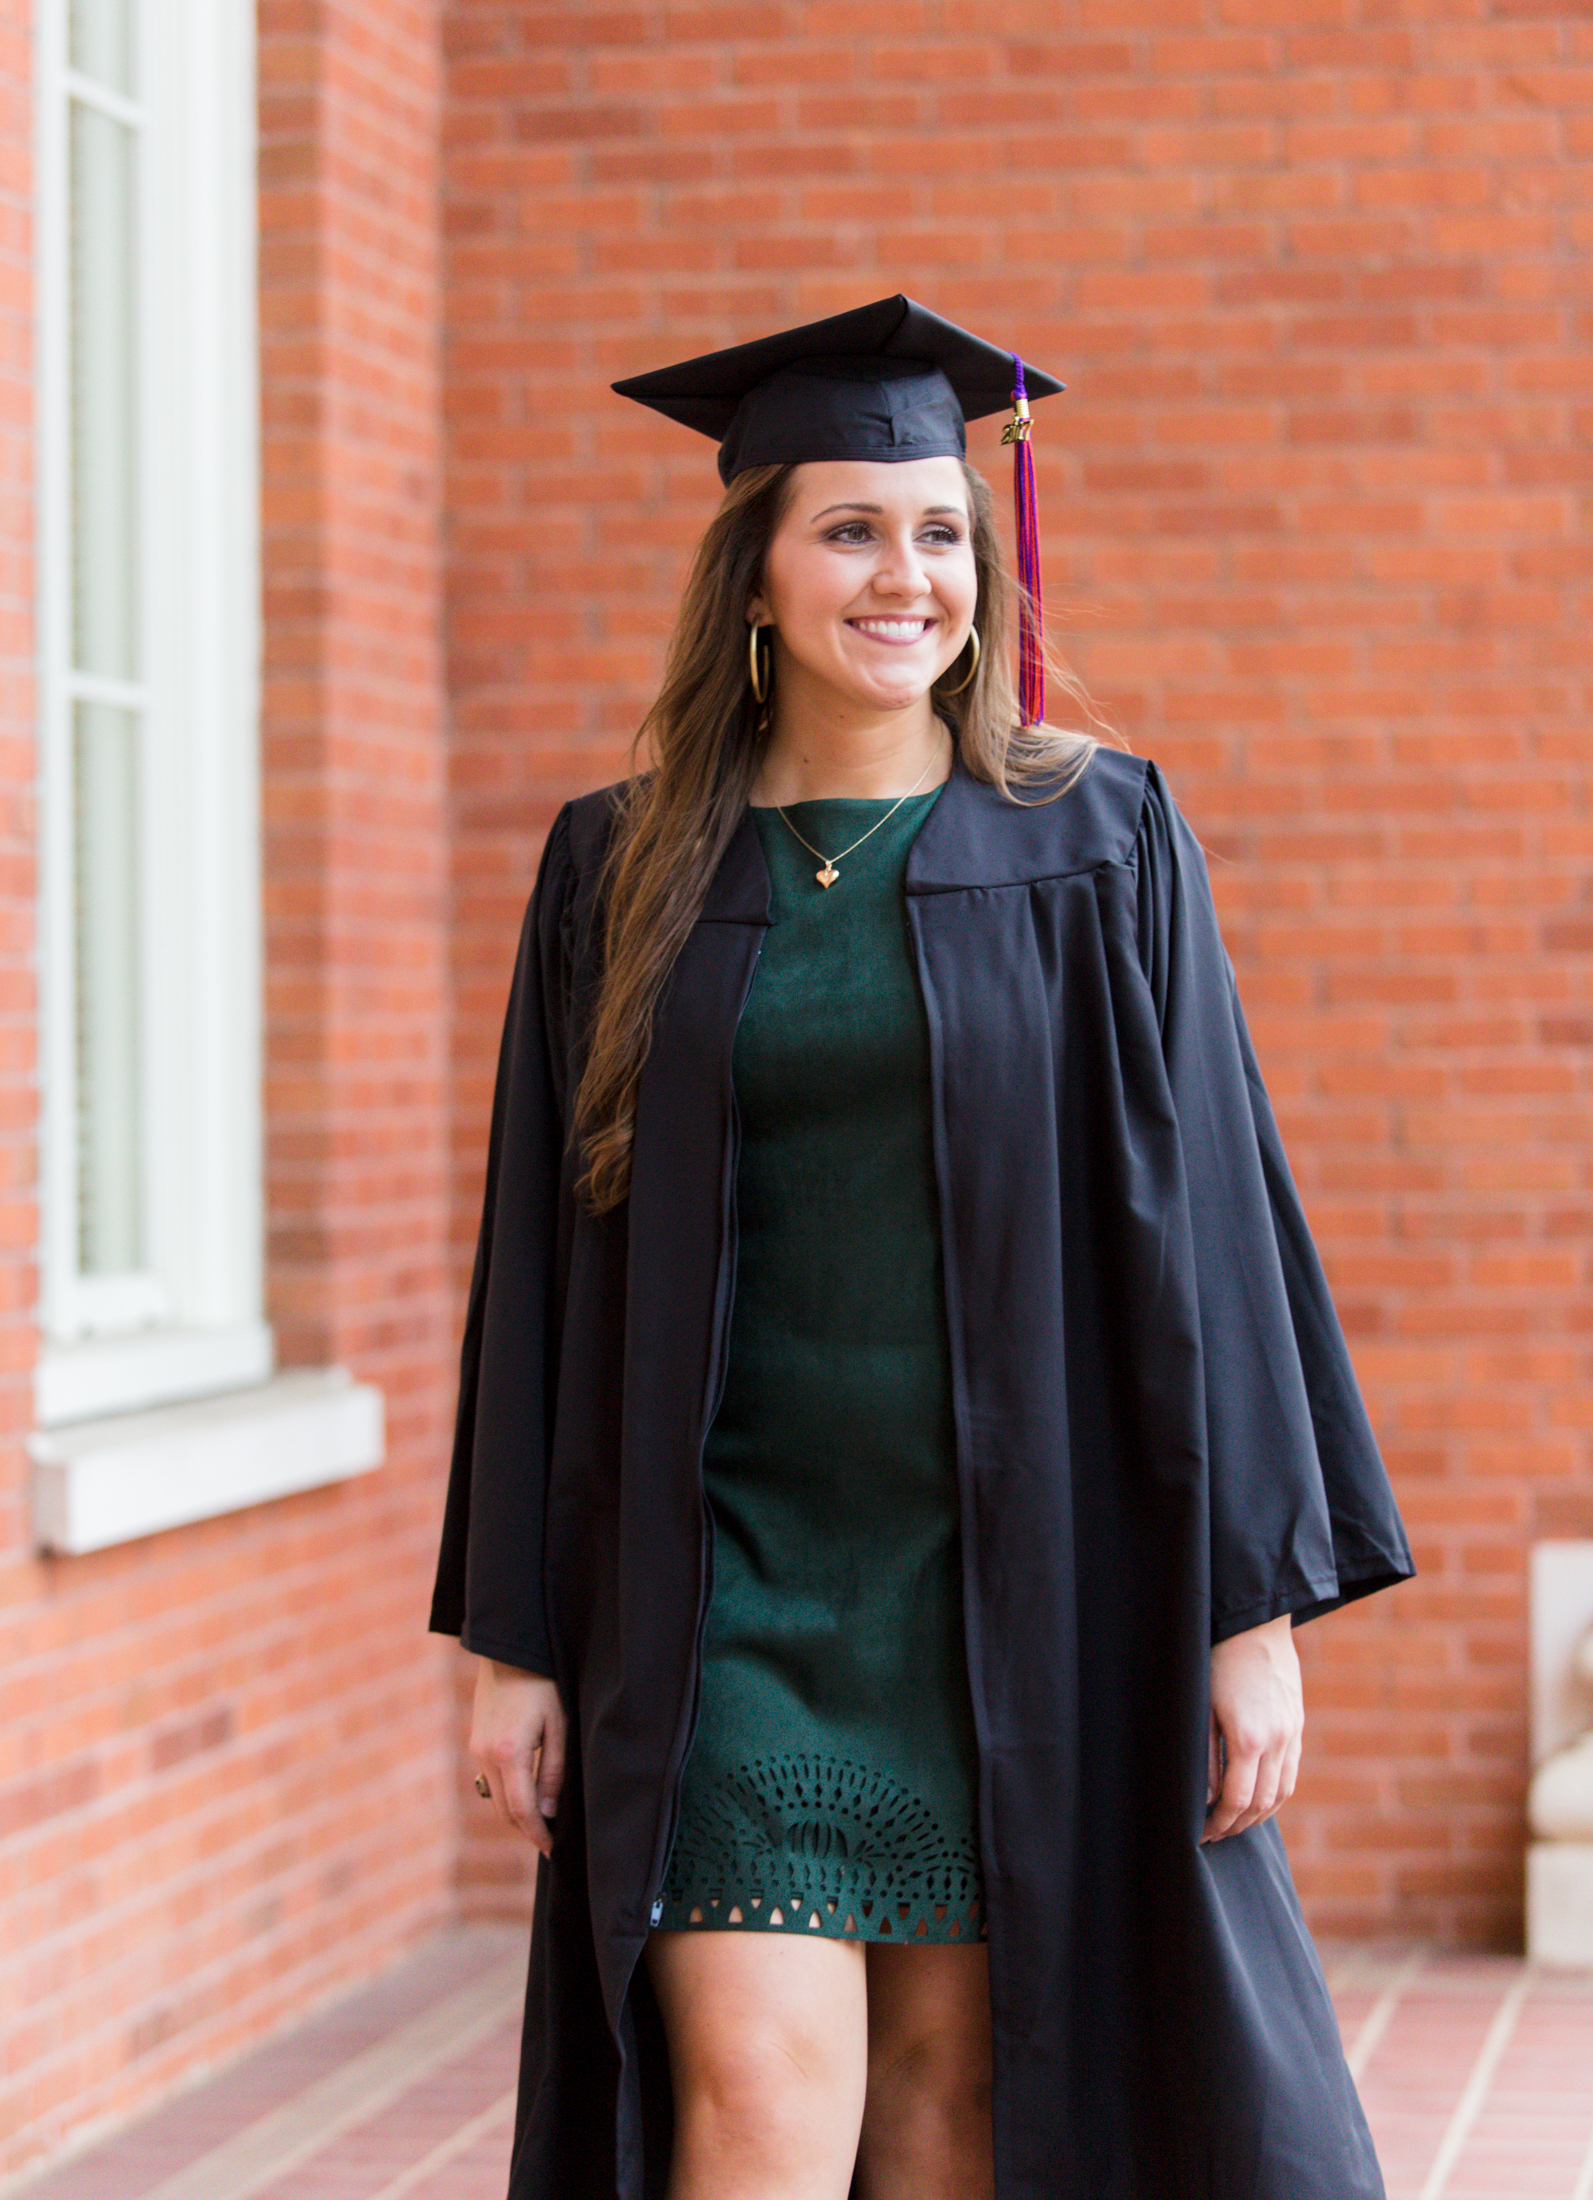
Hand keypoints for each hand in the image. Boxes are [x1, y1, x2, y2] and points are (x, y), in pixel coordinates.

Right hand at [469, 1658, 566, 1857]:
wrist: (508, 1651)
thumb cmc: (542, 1684)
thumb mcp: (558, 1725)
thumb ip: (553, 1770)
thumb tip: (548, 1810)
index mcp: (510, 1754)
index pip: (522, 1810)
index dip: (537, 1834)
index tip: (551, 1848)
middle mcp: (486, 1756)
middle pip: (504, 1811)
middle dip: (526, 1829)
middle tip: (548, 1840)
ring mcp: (476, 1750)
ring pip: (494, 1798)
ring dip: (515, 1813)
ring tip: (539, 1822)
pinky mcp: (475, 1742)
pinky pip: (489, 1780)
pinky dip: (506, 1794)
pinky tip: (524, 1794)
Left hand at [1202, 1613, 1302, 1844]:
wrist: (1255, 1626)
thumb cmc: (1218, 1662)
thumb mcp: (1202, 1709)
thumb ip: (1206, 1758)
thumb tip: (1207, 1799)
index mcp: (1248, 1738)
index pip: (1237, 1800)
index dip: (1218, 1823)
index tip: (1200, 1832)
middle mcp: (1276, 1741)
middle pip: (1261, 1804)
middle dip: (1236, 1825)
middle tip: (1213, 1833)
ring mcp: (1291, 1735)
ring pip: (1281, 1793)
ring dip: (1258, 1815)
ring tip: (1234, 1823)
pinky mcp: (1296, 1726)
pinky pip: (1291, 1774)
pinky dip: (1276, 1795)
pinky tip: (1258, 1800)